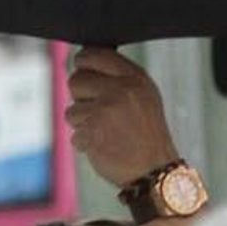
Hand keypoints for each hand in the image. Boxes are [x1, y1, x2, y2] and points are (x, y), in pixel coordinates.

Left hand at [65, 46, 178, 187]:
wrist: (154, 171)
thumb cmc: (145, 134)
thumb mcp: (143, 96)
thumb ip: (117, 77)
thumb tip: (82, 62)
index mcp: (134, 78)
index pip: (93, 54)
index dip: (82, 62)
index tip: (82, 69)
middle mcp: (121, 90)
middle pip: (75, 80)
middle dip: (81, 97)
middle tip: (99, 112)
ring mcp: (105, 111)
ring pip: (72, 110)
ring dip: (83, 124)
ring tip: (106, 132)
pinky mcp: (93, 132)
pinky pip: (74, 134)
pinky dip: (85, 143)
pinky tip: (105, 146)